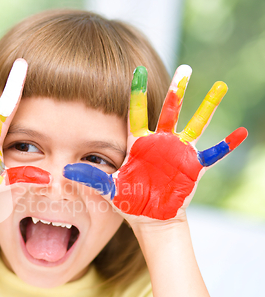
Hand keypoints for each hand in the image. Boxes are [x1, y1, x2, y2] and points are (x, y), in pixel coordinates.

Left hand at [63, 65, 246, 221]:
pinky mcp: (193, 166)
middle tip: (186, 69)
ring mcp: (179, 152)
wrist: (150, 217)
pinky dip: (226, 145)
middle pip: (170, 111)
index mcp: (139, 143)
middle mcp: (160, 142)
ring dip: (207, 107)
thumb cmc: (129, 200)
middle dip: (178, 91)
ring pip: (194, 124)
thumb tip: (64, 169)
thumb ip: (89, 176)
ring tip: (220, 86)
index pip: (137, 112)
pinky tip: (240, 133)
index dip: (138, 93)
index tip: (138, 71)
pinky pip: (212, 154)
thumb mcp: (109, 187)